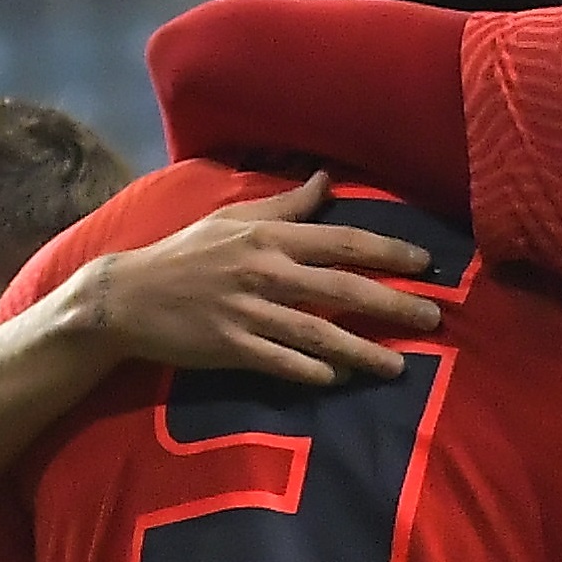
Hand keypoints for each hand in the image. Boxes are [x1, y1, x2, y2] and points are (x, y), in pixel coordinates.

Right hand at [77, 175, 447, 387]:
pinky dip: (312, 372)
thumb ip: (285, 205)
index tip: (426, 264)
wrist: (128, 296)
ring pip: (318, 333)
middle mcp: (264, 271)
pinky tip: (341, 380)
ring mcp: (248, 312)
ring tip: (400, 367)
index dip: (389, 251)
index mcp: (269, 237)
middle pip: (341, 289)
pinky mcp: (230, 347)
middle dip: (393, 304)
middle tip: (433, 319)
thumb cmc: (185, 254)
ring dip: (363, 351)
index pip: (343, 241)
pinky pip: (281, 362)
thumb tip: (326, 181)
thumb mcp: (233, 218)